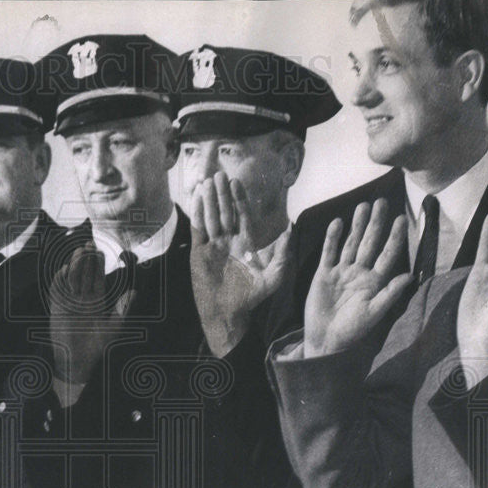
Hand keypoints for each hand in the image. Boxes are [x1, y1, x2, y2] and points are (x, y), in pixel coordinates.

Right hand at [48, 244, 133, 391]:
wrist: (78, 361)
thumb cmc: (97, 346)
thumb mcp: (114, 326)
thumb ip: (123, 308)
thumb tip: (135, 291)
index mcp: (96, 301)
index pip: (97, 278)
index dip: (98, 265)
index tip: (99, 251)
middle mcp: (83, 300)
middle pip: (85, 275)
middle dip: (86, 260)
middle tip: (88, 245)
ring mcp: (70, 303)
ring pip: (72, 279)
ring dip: (75, 266)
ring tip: (79, 252)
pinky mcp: (57, 308)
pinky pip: (58, 291)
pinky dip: (60, 280)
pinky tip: (65, 269)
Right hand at [190, 172, 291, 356]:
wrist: (227, 312)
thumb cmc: (250, 297)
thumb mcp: (272, 278)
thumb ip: (281, 256)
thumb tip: (290, 231)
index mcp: (245, 243)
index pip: (242, 215)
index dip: (239, 199)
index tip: (236, 182)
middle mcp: (229, 241)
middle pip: (225, 212)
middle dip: (222, 194)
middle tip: (219, 175)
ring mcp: (213, 246)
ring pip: (211, 217)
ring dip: (208, 200)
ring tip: (206, 183)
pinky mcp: (200, 253)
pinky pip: (198, 230)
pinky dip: (196, 215)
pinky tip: (196, 201)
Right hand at [304, 200, 411, 356]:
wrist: (325, 339)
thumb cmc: (352, 330)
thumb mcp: (374, 313)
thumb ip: (390, 293)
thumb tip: (409, 276)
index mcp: (374, 281)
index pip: (387, 254)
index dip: (394, 237)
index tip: (401, 219)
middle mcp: (359, 273)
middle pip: (369, 243)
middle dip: (375, 223)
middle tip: (381, 202)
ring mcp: (341, 272)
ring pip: (350, 243)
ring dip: (357, 226)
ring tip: (363, 206)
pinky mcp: (324, 274)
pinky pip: (329, 252)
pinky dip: (332, 238)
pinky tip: (338, 223)